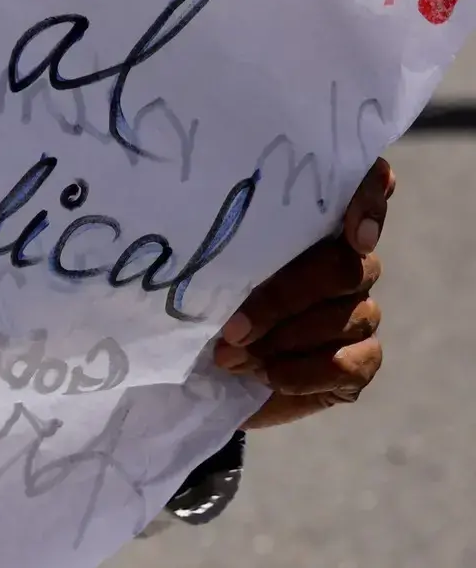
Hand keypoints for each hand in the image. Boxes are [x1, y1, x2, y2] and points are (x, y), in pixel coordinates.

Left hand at [213, 157, 390, 427]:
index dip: (369, 199)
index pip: (364, 192)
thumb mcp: (203, 273)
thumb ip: (222, 248)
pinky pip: (348, 363)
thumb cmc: (207, 308)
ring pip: (346, 318)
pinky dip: (303, 372)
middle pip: (345, 268)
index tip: (352, 230)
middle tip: (233, 328)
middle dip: (283, 299)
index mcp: (313, 230)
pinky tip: (268, 375)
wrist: (211, 375)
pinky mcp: (360, 361)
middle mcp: (347, 266)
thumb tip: (198, 232)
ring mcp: (358, 313)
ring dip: (281, 341)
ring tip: (232, 356)